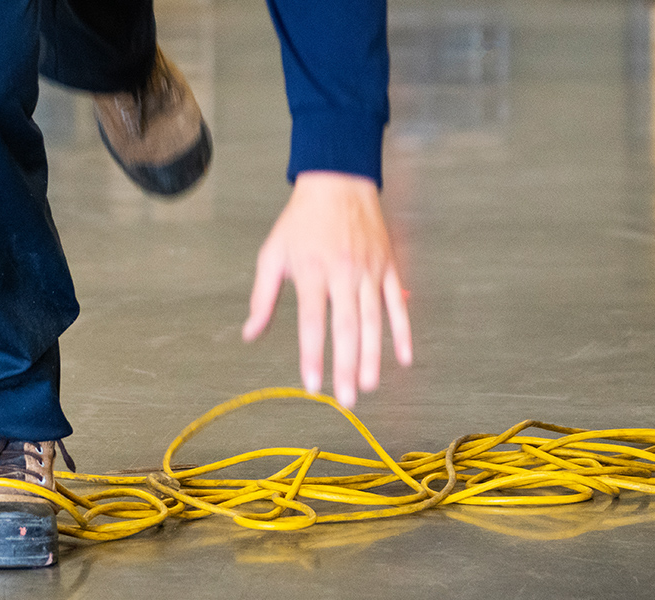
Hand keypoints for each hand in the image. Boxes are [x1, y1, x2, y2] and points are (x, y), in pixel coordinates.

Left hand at [243, 171, 413, 407]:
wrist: (339, 182)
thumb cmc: (301, 221)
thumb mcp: (273, 254)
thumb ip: (263, 297)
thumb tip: (250, 334)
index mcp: (311, 271)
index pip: (312, 322)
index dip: (313, 356)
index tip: (313, 386)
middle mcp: (342, 272)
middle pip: (348, 327)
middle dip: (347, 366)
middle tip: (348, 400)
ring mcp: (369, 270)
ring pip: (375, 321)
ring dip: (374, 356)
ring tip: (369, 385)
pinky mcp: (388, 266)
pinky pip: (397, 304)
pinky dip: (403, 332)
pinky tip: (404, 358)